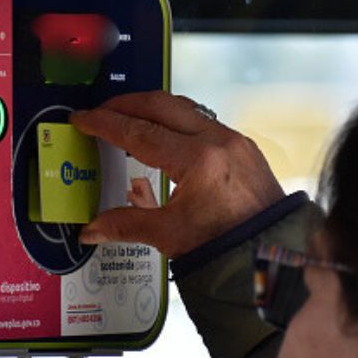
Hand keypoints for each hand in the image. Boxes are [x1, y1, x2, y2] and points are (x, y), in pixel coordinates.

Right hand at [69, 91, 284, 256]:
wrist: (273, 253)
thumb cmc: (229, 244)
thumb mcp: (169, 235)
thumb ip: (124, 225)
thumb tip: (92, 229)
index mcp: (197, 160)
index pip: (138, 131)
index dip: (104, 123)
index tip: (83, 119)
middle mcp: (218, 141)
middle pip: (160, 105)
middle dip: (125, 104)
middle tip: (100, 112)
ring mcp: (234, 141)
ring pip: (183, 108)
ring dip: (151, 109)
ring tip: (128, 119)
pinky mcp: (243, 147)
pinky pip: (202, 121)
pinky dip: (175, 122)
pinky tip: (162, 136)